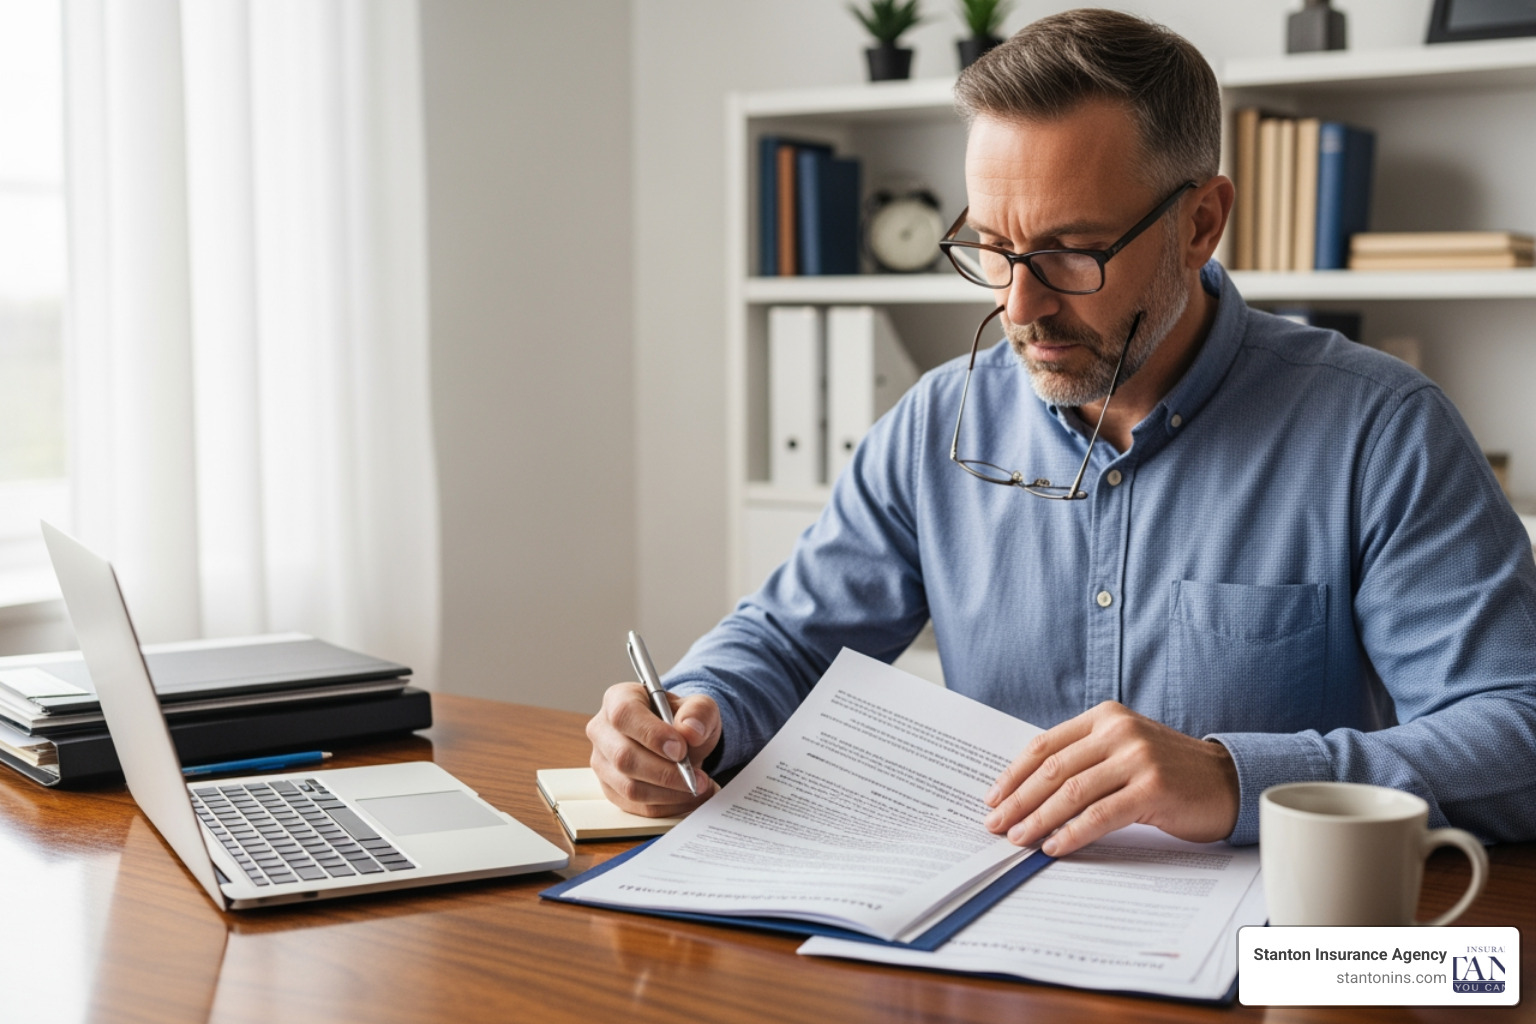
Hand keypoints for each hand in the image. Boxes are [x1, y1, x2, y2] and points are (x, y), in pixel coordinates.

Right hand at [586, 683, 720, 816]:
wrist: (678, 740)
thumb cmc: (681, 719)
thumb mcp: (699, 707)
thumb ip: (699, 712)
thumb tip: (691, 731)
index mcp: (619, 699)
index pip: (624, 715)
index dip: (651, 734)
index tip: (681, 750)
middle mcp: (603, 730)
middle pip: (624, 757)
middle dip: (666, 773)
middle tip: (697, 778)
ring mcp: (602, 762)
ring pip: (629, 787)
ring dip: (669, 793)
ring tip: (698, 788)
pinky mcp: (610, 788)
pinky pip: (636, 805)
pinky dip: (666, 806)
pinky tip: (688, 798)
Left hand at [983, 701, 1237, 856]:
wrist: (1227, 781)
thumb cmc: (1169, 771)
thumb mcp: (1123, 750)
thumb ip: (1084, 759)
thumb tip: (1028, 793)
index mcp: (1104, 717)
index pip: (1045, 745)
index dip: (1014, 774)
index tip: (993, 798)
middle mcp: (1119, 731)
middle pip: (1053, 769)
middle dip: (1018, 800)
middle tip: (996, 824)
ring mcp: (1137, 758)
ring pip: (1072, 792)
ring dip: (1038, 819)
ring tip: (1018, 839)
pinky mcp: (1153, 789)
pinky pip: (1101, 814)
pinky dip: (1073, 832)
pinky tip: (1055, 846)